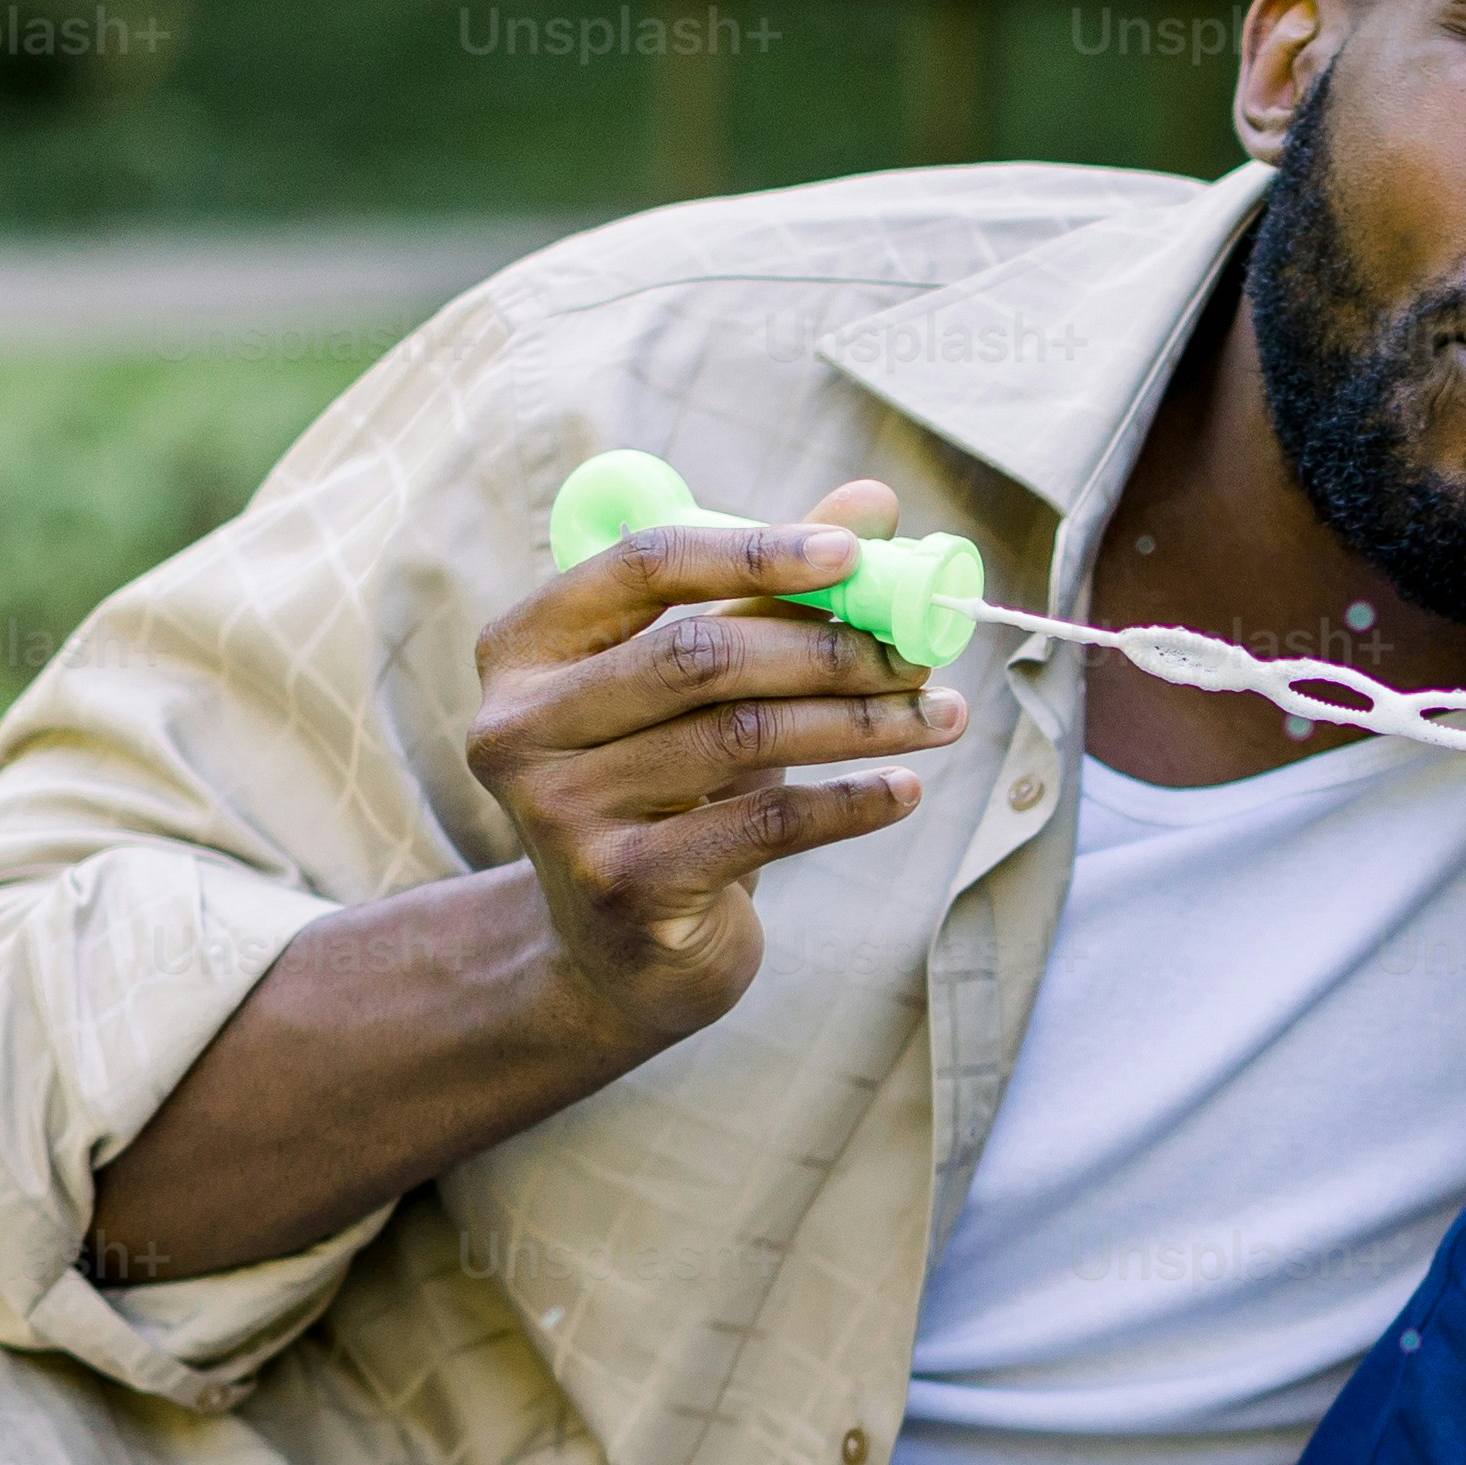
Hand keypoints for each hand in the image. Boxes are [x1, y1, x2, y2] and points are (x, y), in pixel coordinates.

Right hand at [463, 476, 967, 1063]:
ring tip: (943, 714)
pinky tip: (906, 790)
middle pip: (699, 656)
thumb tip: (874, 504)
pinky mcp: (622, 888)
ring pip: (741, 739)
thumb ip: (768, 593)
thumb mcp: (701, 689)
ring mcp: (562, 812)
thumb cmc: (666, 795)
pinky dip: (849, 802)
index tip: (856, 551)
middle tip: (922, 651)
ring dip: (861, 722)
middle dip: (829, 647)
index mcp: (526, 649)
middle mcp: (522, 726)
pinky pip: (764, 826)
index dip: (754, 550)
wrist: (615, 960)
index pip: (642, 565)